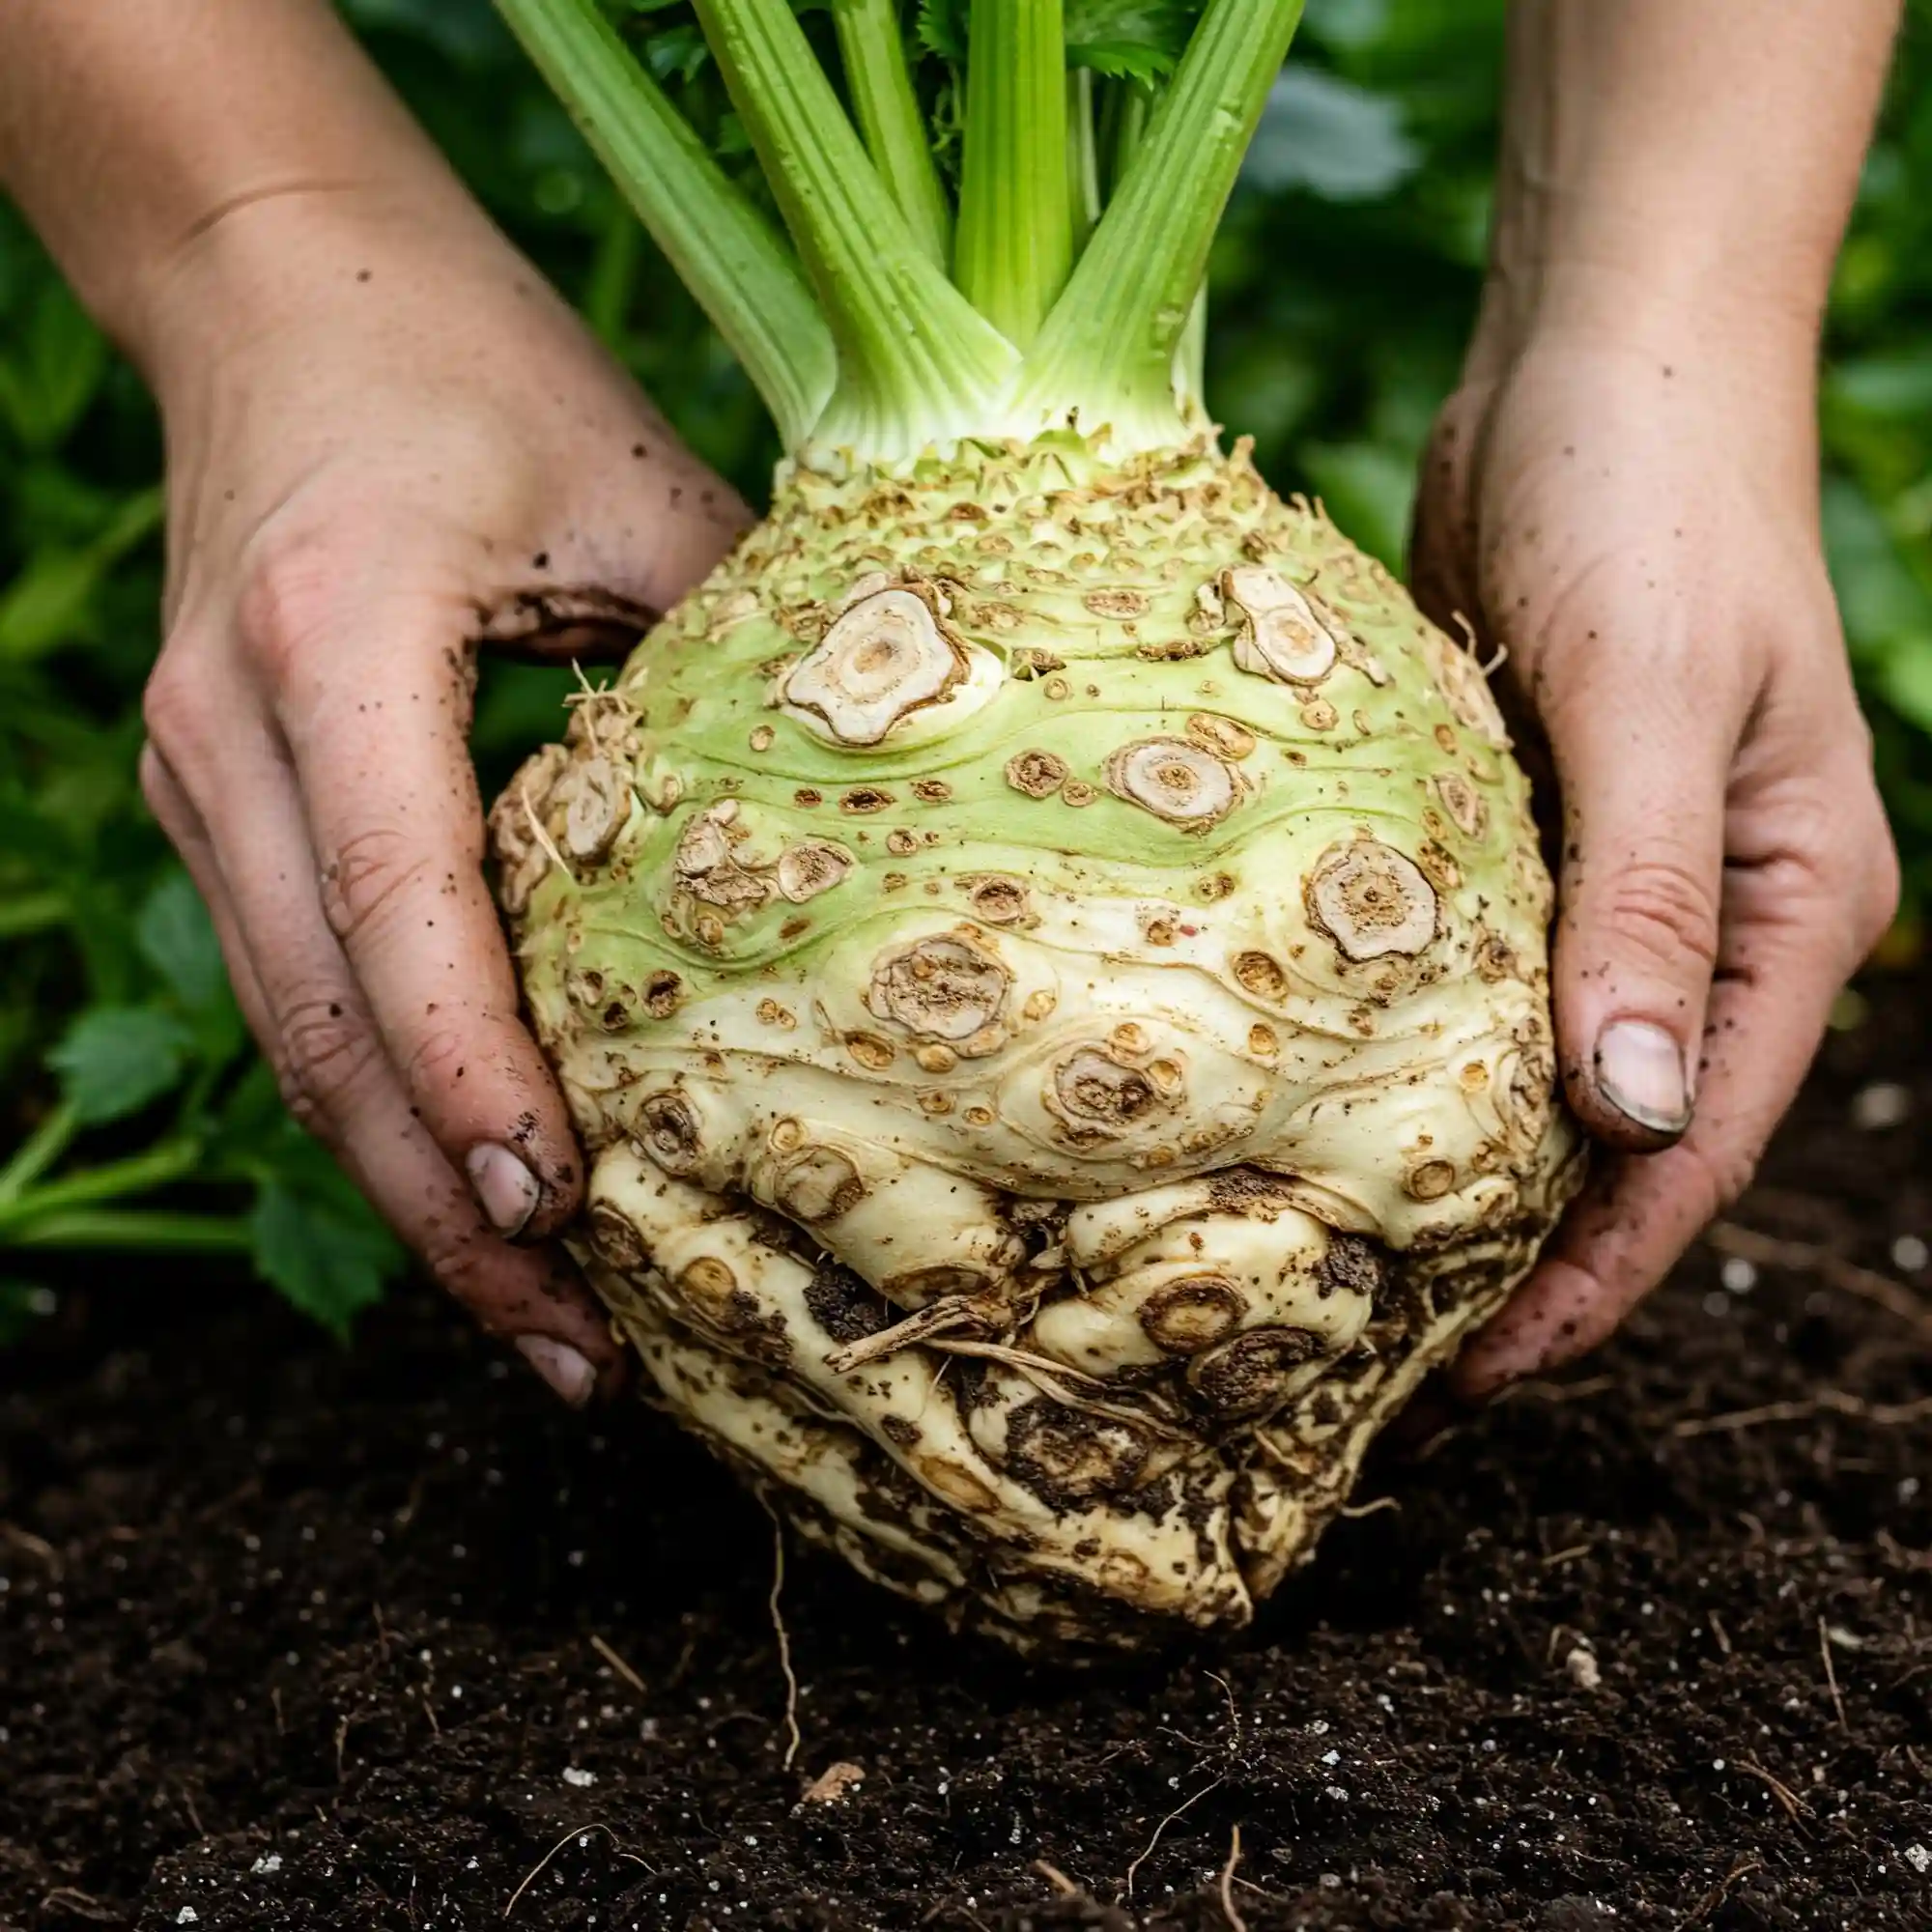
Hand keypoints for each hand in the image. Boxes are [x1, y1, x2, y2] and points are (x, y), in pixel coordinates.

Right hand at [136, 190, 746, 1400]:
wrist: (273, 281)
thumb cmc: (472, 362)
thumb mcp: (634, 489)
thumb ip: (733, 657)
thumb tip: (876, 836)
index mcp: (330, 640)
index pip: (398, 910)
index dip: (476, 1080)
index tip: (569, 1215)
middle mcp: (229, 734)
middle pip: (323, 1032)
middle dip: (446, 1214)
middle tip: (580, 1356)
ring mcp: (202, 779)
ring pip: (296, 1043)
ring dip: (411, 1194)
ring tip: (545, 1326)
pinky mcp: (223, 802)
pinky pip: (300, 992)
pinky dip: (387, 1109)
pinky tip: (480, 1189)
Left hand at [1410, 322, 1898, 1399]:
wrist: (1590, 359)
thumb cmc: (1649, 502)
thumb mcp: (1653, 704)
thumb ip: (1650, 906)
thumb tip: (1630, 1114)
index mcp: (1789, 915)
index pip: (1688, 1146)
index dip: (1590, 1279)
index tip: (1473, 1384)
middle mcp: (1701, 921)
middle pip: (1606, 1136)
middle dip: (1511, 1258)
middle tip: (1366, 1371)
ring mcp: (1599, 881)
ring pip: (1524, 1067)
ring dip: (1447, 1170)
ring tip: (1326, 1278)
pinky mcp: (1507, 834)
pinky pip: (1459, 977)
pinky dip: (1406, 1054)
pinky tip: (1314, 1117)